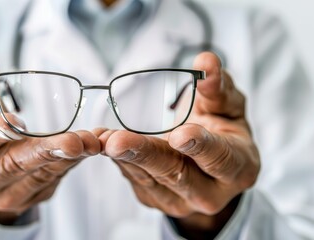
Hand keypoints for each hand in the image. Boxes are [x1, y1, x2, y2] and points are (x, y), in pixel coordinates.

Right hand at [0, 52, 100, 224]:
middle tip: (73, 141)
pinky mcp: (29, 198)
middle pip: (12, 165)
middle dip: (44, 152)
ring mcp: (5, 195)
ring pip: (39, 176)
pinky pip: (53, 180)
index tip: (18, 123)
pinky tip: (90, 147)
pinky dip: (73, 163)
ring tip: (91, 142)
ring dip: (67, 158)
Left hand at [97, 52, 259, 237]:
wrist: (209, 168)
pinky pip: (134, 178)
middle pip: (176, 174)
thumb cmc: (222, 131)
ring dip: (123, 157)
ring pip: (148, 178)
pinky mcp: (155, 199)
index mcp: (238, 168)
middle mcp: (209, 192)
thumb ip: (218, 87)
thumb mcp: (228, 108)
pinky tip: (102, 142)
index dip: (202, 147)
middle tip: (119, 141)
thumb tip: (206, 61)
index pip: (221, 159)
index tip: (180, 134)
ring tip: (104, 139)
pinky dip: (117, 159)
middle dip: (146, 155)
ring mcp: (179, 200)